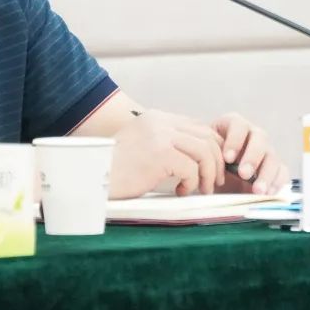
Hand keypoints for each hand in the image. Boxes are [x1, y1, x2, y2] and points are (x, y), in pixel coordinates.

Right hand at [109, 110, 225, 198]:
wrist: (92, 176)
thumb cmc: (116, 169)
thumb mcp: (143, 146)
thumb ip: (167, 143)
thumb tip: (199, 155)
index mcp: (156, 118)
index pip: (197, 126)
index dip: (212, 148)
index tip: (212, 167)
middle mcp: (160, 122)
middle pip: (206, 137)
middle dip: (216, 161)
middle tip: (213, 182)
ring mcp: (160, 135)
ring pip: (204, 152)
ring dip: (208, 174)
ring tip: (201, 189)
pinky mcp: (160, 154)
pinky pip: (191, 169)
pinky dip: (192, 183)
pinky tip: (180, 191)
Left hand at [211, 112, 288, 194]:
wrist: (214, 176)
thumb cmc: (207, 160)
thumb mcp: (204, 154)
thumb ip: (207, 155)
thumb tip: (209, 165)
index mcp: (233, 126)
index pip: (238, 125)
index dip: (234, 140)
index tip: (227, 158)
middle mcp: (253, 135)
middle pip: (259, 138)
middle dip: (252, 157)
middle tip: (243, 174)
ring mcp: (266, 151)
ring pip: (272, 156)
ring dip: (266, 174)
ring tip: (257, 190)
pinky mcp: (275, 168)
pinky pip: (282, 172)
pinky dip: (276, 182)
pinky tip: (268, 193)